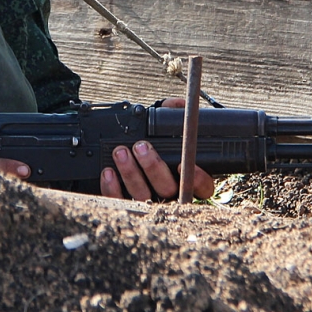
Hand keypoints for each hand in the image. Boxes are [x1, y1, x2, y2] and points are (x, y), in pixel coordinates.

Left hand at [100, 98, 215, 201]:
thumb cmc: (155, 145)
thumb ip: (173, 115)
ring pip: (143, 196)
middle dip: (153, 167)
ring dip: (131, 173)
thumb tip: (176, 104)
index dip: (196, 179)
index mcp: (189, 180)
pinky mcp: (127, 207)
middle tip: (140, 147)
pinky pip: (120, 202)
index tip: (183, 164)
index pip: (203, 187)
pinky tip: (108, 172)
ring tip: (121, 152)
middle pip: (168, 189)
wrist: (130, 157)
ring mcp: (150, 204)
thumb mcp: (167, 129)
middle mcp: (171, 196)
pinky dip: (112, 188)